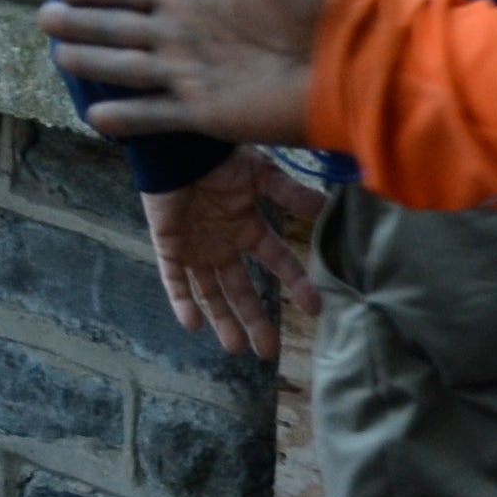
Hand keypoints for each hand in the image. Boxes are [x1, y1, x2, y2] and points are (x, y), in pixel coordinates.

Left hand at [139, 151, 315, 360]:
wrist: (175, 143)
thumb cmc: (216, 155)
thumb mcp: (259, 173)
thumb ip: (288, 193)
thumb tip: (326, 205)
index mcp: (247, 226)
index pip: (277, 262)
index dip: (297, 285)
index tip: (315, 310)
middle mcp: (223, 243)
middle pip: (242, 290)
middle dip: (255, 320)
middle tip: (268, 352)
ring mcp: (196, 247)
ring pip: (210, 292)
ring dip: (221, 320)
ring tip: (235, 349)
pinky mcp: (169, 246)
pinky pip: (175, 281)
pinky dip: (182, 302)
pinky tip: (192, 325)